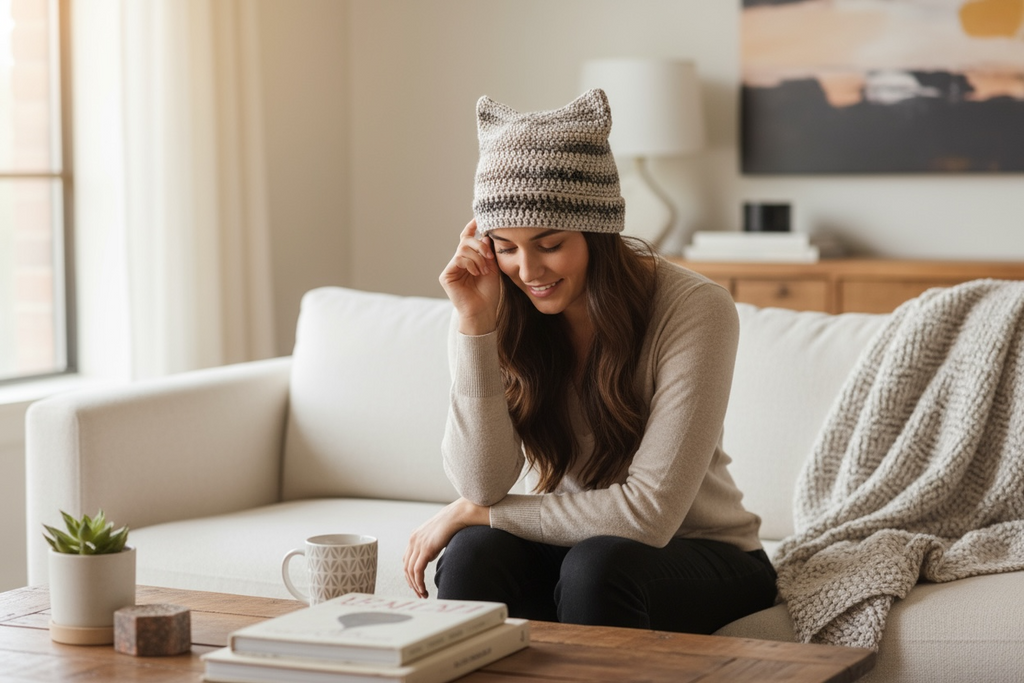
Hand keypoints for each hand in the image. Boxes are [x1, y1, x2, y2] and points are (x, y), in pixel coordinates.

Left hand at [403, 498, 489, 598]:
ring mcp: (418, 544)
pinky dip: (419, 583)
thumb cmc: (450, 525)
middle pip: (406, 567)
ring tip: (423, 594)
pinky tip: (423, 590)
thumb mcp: (436, 537)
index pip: (407, 560)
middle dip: (411, 583)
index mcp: (414, 537)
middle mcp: (413, 541)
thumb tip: (430, 556)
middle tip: (419, 593)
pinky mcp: (425, 549)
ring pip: (410, 571)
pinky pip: (417, 571)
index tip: (416, 584)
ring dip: (415, 586)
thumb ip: (430, 546)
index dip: (410, 574)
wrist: (457, 516)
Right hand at [439, 219, 499, 334]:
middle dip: (479, 245)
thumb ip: (488, 252)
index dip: (472, 227)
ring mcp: (451, 268)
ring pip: (462, 249)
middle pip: (466, 241)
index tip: (478, 218)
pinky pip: (458, 259)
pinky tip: (476, 273)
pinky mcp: (446, 276)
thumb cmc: (489, 292)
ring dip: (477, 258)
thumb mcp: (493, 267)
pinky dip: (470, 263)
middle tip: (489, 256)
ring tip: (484, 270)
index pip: (468, 238)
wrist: (484, 310)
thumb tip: (484, 235)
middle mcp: (458, 261)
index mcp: (469, 258)